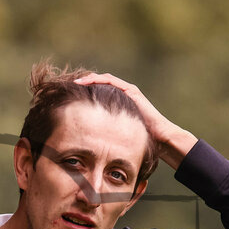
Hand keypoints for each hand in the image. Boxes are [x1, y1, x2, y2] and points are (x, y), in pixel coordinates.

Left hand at [72, 72, 197, 169]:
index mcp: (117, 106)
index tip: (70, 97)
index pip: (97, 94)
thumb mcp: (115, 137)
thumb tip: (87, 149)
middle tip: (69, 86)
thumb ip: (105, 136)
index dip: (84, 94)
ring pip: (104, 80)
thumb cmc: (138, 141)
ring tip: (75, 82)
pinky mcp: (131, 91)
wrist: (158, 138)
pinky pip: (111, 81)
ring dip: (89, 79)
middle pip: (99, 85)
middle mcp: (122, 96)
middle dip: (84, 84)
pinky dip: (98, 80)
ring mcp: (127, 92)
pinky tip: (87, 82)